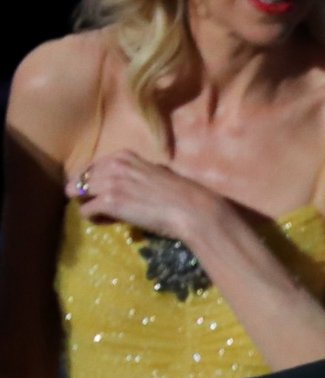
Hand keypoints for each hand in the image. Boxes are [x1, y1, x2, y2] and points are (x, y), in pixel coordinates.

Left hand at [67, 150, 220, 242]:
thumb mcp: (156, 173)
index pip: (94, 167)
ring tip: (105, 215)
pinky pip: (86, 210)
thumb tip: (134, 183)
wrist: (192, 209)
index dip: (97, 182)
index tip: (106, 193)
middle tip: (101, 206)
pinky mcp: (109, 202)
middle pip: (81, 179)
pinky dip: (93, 218)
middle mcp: (113, 165)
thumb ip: (138, 172)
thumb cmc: (182, 193)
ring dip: (89, 205)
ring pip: (78, 193)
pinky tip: (107, 221)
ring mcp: (109, 183)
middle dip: (88, 193)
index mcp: (124, 156)